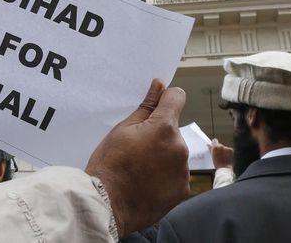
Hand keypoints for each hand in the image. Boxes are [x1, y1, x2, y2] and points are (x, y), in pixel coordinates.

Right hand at [85, 79, 188, 236]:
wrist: (107, 204)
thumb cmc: (110, 165)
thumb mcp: (123, 130)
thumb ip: (146, 107)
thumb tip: (159, 86)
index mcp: (164, 128)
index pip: (176, 98)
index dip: (166, 99)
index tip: (157, 105)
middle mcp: (179, 147)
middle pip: (173, 131)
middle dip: (160, 135)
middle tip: (136, 149)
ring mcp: (183, 171)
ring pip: (175, 153)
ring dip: (163, 157)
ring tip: (139, 169)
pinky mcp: (182, 189)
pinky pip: (177, 175)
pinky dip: (165, 177)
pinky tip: (146, 182)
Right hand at [209, 138, 233, 168]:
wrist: (225, 168)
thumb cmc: (217, 164)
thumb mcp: (212, 156)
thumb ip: (211, 149)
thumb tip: (209, 145)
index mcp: (215, 147)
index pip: (215, 140)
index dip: (214, 143)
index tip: (214, 146)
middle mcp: (221, 146)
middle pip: (220, 144)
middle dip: (219, 148)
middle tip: (219, 154)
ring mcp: (227, 148)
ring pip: (225, 147)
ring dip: (224, 151)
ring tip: (223, 157)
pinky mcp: (231, 151)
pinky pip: (229, 150)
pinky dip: (228, 153)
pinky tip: (227, 157)